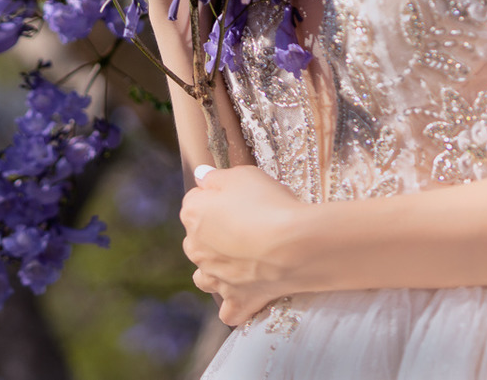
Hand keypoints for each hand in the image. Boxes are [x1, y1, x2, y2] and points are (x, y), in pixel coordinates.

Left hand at [180, 164, 310, 326]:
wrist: (292, 245)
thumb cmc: (267, 203)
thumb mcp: (242, 175)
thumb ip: (216, 177)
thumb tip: (200, 176)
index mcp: (193, 214)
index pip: (195, 200)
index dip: (218, 196)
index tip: (241, 196)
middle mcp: (196, 248)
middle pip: (198, 238)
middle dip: (216, 233)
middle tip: (250, 224)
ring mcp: (215, 278)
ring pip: (205, 276)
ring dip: (217, 270)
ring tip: (244, 261)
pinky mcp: (236, 300)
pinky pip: (229, 310)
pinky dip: (236, 304)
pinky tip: (249, 295)